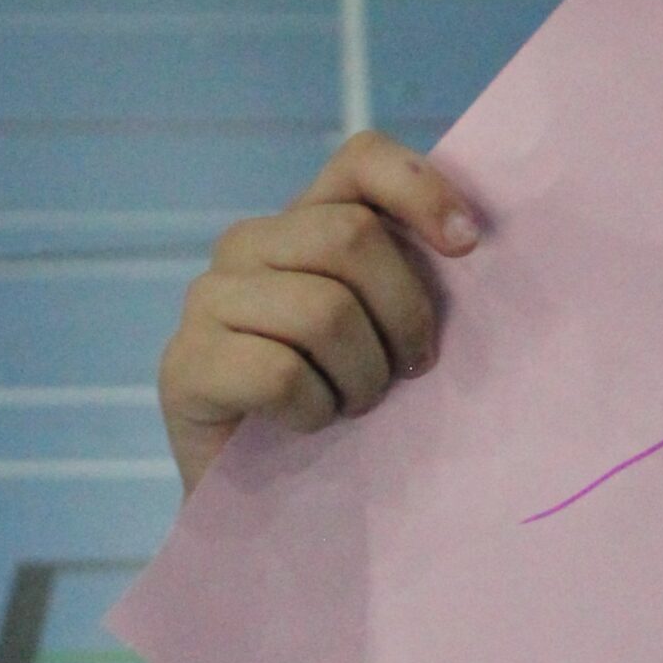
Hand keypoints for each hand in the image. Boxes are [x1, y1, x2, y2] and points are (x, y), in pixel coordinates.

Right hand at [158, 130, 480, 495]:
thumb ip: (421, 279)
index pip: (361, 160)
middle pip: (350, 238)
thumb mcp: (397, 332)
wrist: (282, 502)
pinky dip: (314, 410)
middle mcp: (248, 246)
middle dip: (403, 315)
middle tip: (408, 371)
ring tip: (357, 404)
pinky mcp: (184, 365)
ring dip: (362, 375)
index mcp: (307, 223)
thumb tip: (478, 239)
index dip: (421, 189)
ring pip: (321, 310)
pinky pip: (277, 373)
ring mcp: (208, 301)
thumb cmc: (354, 407)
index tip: (468, 245)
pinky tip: (310, 424)